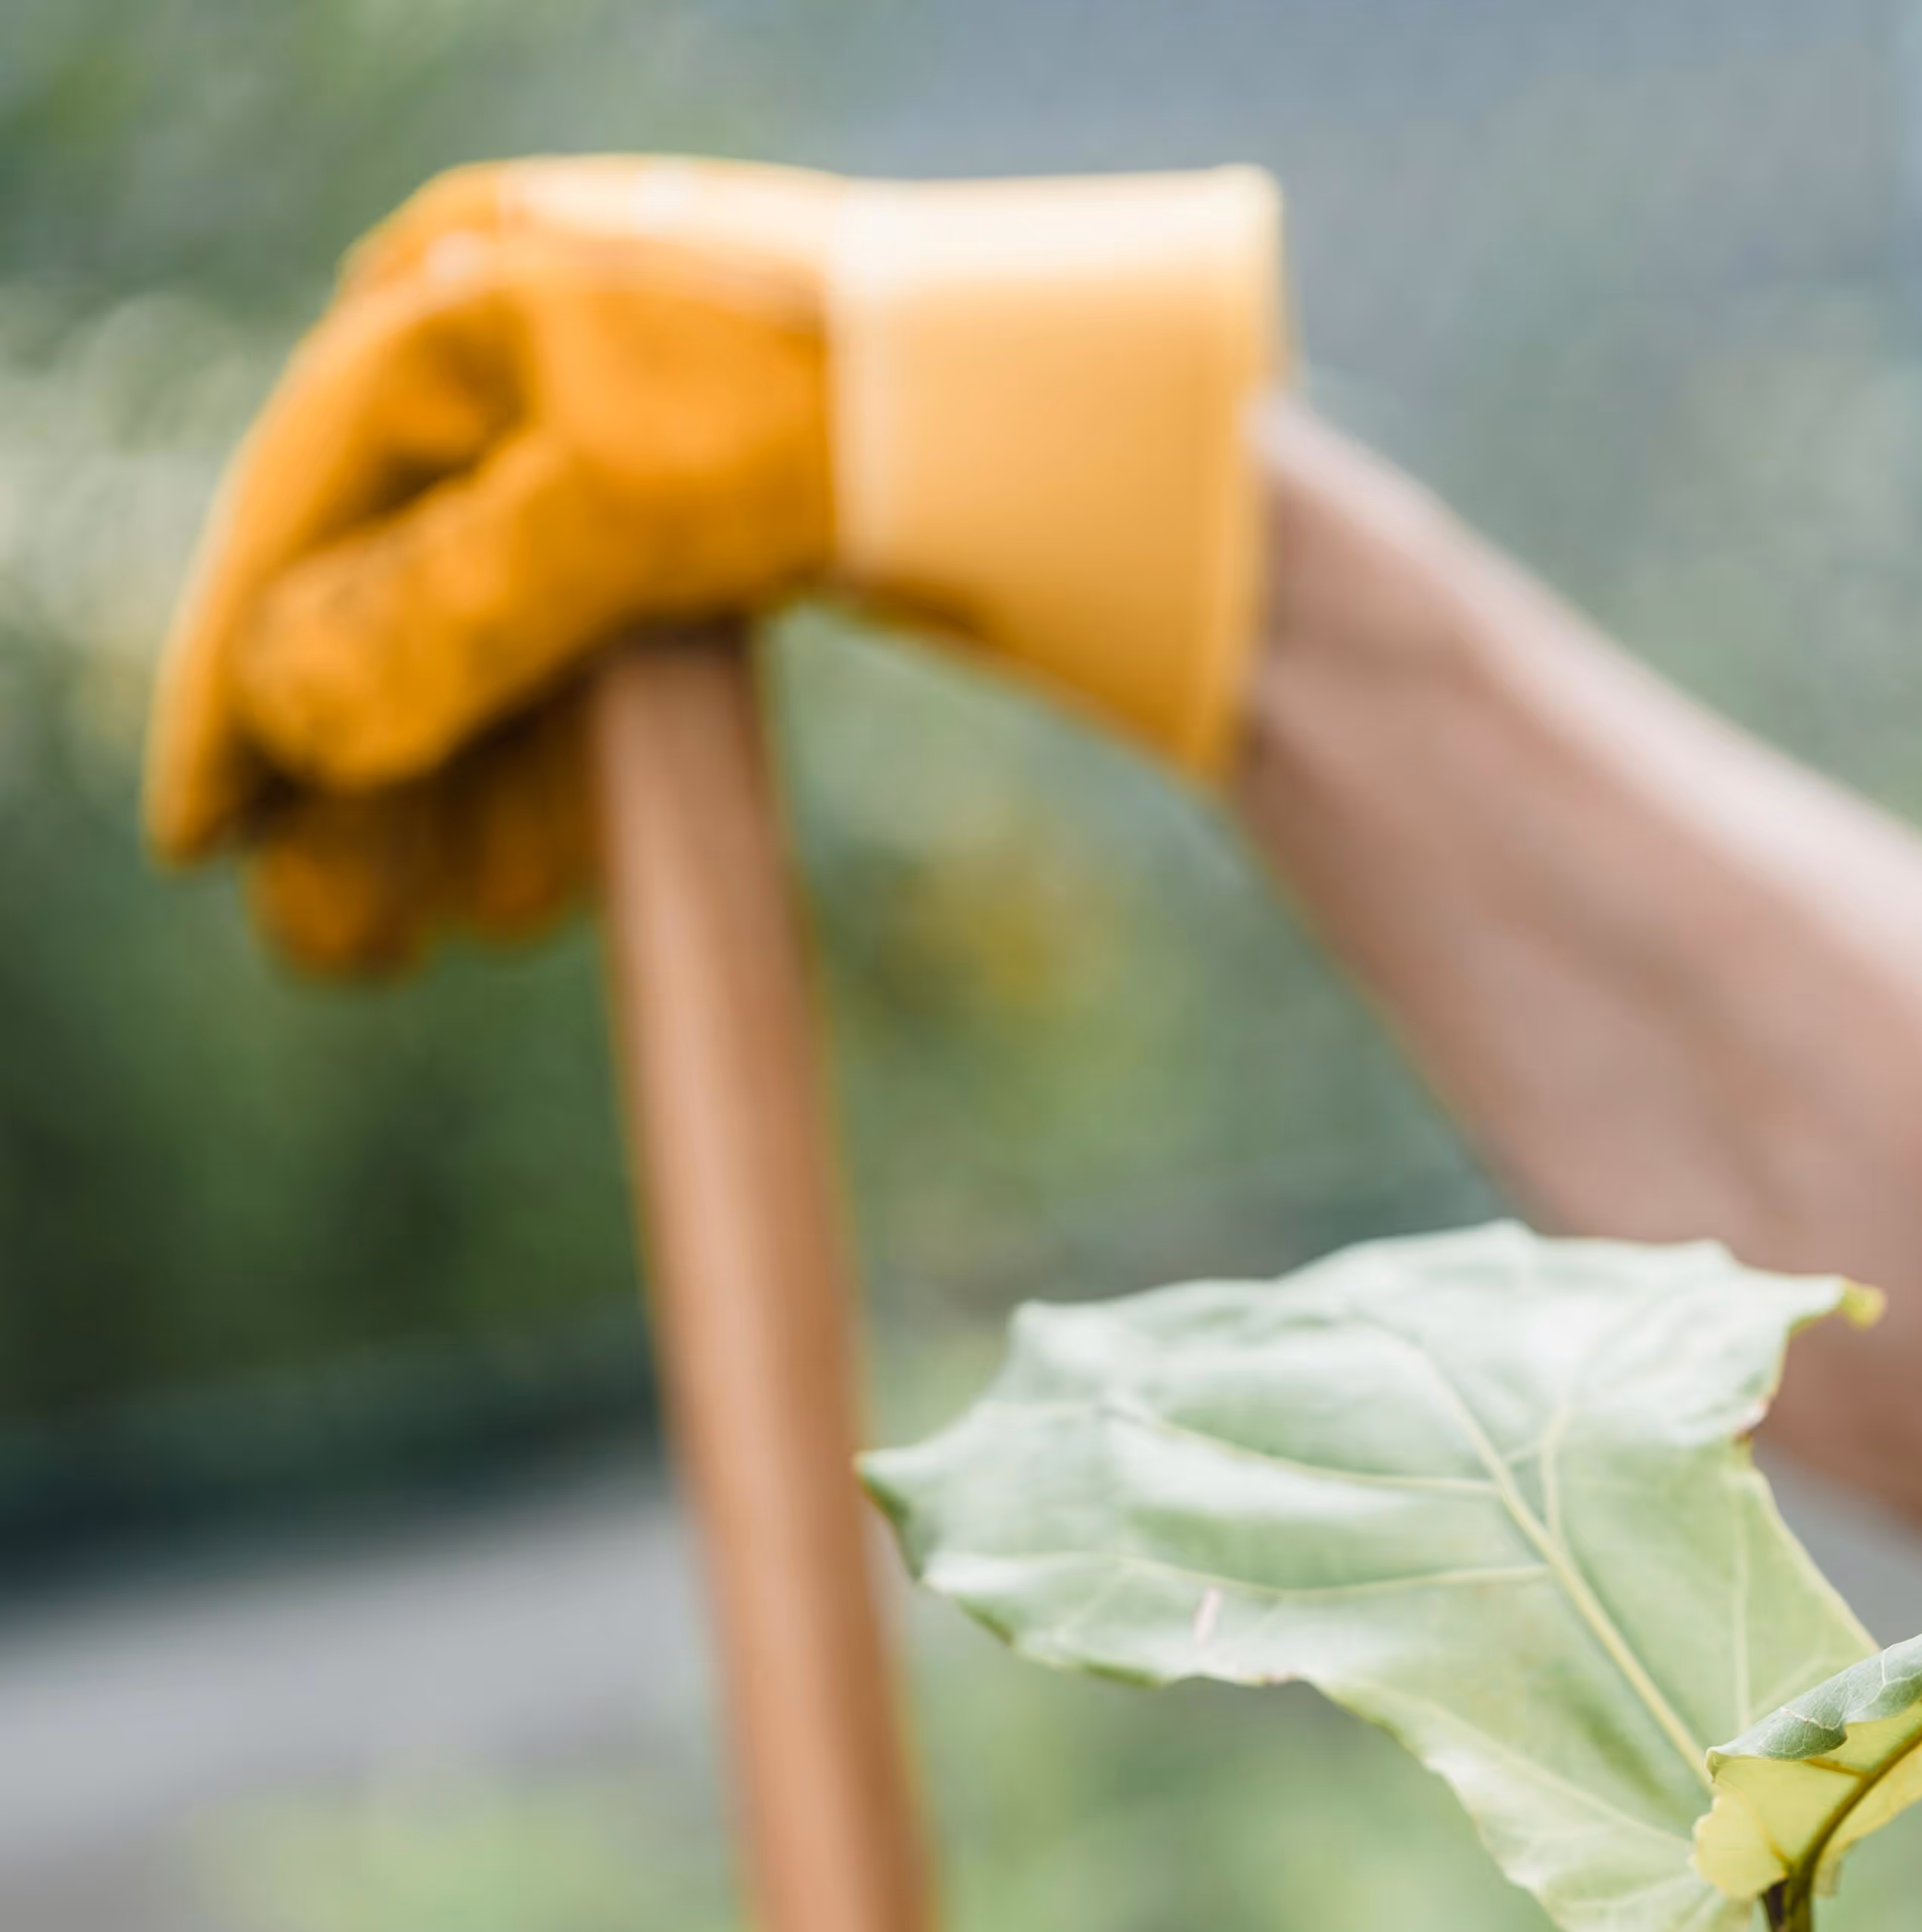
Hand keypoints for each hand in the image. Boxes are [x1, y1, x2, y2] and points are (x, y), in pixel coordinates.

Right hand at [147, 156, 1280, 972]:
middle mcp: (504, 363)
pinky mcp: (690, 528)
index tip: (198, 839)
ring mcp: (598, 445)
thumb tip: (292, 718)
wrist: (1042, 403)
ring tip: (408, 955)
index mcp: (448, 306)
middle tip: (327, 954)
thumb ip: (448, 615)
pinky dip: (550, 785)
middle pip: (377, 608)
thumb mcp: (612, 511)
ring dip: (442, 818)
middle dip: (348, 796)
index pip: (293, 519)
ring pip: (480, 662)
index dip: (234, 691)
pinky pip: (582, 674)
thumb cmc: (826, 409)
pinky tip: (528, 903)